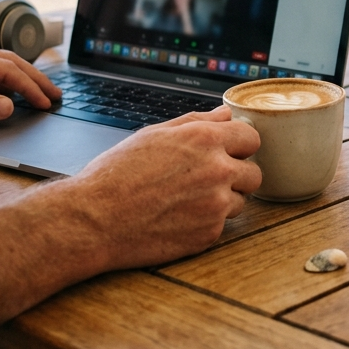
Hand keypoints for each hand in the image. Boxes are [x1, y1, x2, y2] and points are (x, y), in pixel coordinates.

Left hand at [0, 42, 60, 128]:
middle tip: (55, 95)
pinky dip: (3, 79)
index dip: (29, 87)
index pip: (5, 69)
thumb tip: (9, 105)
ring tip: (39, 92)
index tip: (46, 103)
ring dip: (20, 77)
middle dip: (34, 78)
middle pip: (7, 61)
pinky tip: (8, 91)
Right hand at [68, 106, 261, 267]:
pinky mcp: (209, 234)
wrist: (95, 219)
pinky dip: (207, 222)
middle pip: (254, 173)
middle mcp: (217, 170)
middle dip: (237, 175)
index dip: (240, 144)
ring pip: (241, 200)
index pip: (251, 137)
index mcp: (204, 139)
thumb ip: (197, 122)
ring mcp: (216, 205)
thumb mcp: (154, 135)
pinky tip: (179, 217)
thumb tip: (226, 115)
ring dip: (223, 200)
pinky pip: (223, 225)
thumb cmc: (117, 174)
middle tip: (207, 180)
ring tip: (186, 200)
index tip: (228, 151)